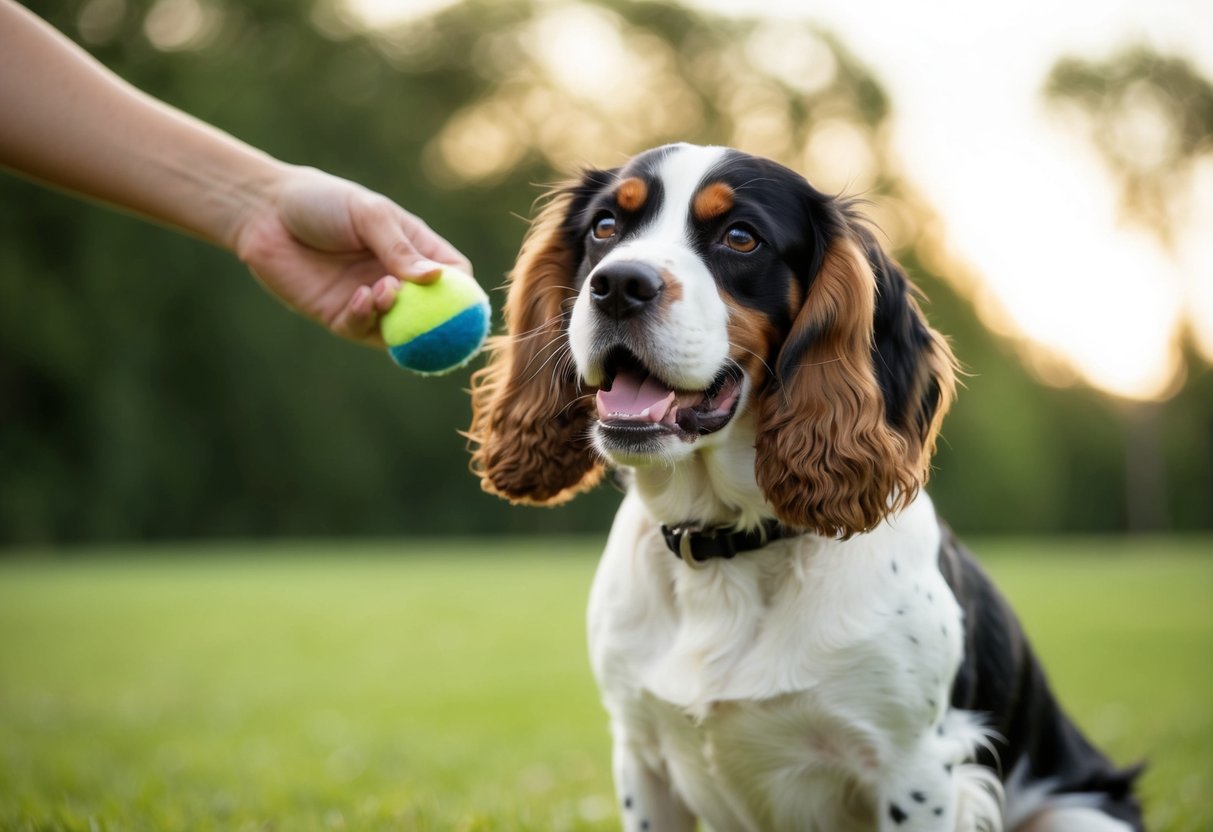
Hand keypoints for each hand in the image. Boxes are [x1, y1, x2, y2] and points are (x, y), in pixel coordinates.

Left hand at [233, 165, 472, 346]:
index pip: (454, 277)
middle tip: (432, 316)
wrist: (265, 213)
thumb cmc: (321, 202)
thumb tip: (436, 278)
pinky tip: (360, 299)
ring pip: (400, 329)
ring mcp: (371, 300)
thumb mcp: (367, 215)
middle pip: (434, 312)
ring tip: (383, 290)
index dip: (464, 292)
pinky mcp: (341, 316)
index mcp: (413, 248)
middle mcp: (397, 278)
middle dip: (436, 319)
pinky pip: (363, 331)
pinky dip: (367, 319)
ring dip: (398, 316)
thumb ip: (398, 247)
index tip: (463, 299)